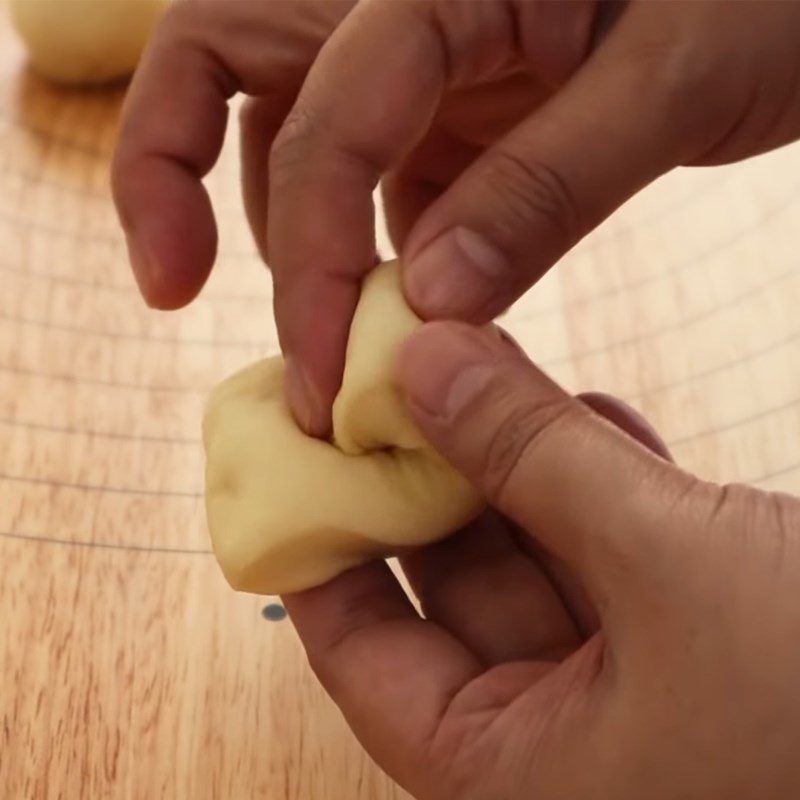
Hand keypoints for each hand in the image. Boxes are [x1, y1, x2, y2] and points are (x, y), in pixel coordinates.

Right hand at [113, 0, 799, 436]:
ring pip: (292, 139)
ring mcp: (420, 58)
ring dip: (295, 242)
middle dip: (176, 178)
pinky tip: (397, 314)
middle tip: (175, 291)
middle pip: (219, 61)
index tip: (317, 375)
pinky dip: (366, 252)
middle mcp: (400, 2)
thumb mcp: (673, 77)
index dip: (305, 258)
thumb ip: (546, 187)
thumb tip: (431, 304)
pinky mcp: (451, 113)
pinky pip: (371, 180)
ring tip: (332, 344)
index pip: (319, 118)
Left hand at [284, 322, 799, 799]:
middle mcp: (567, 746)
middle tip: (393, 377)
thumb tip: (426, 361)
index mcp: (517, 778)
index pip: (363, 655)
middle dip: (425, 475)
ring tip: (481, 366)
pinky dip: (598, 480)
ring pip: (539, 554)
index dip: (322, 547)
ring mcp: (639, 689)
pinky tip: (582, 409)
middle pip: (451, 587)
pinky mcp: (704, 638)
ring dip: (514, 460)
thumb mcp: (670, 561)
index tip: (299, 452)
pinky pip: (617, 552)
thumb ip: (534, 458)